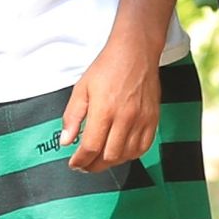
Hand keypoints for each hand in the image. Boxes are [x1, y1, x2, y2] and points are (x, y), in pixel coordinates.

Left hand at [60, 37, 161, 172]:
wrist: (135, 53)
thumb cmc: (107, 68)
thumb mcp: (81, 90)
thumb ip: (72, 117)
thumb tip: (65, 141)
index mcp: (104, 110)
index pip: (91, 147)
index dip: (80, 160)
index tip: (74, 163)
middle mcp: (125, 118)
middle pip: (109, 156)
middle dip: (94, 165)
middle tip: (84, 165)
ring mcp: (142, 120)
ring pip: (127, 155)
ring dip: (111, 162)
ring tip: (99, 159)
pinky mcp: (153, 119)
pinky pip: (144, 147)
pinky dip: (130, 155)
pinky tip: (119, 152)